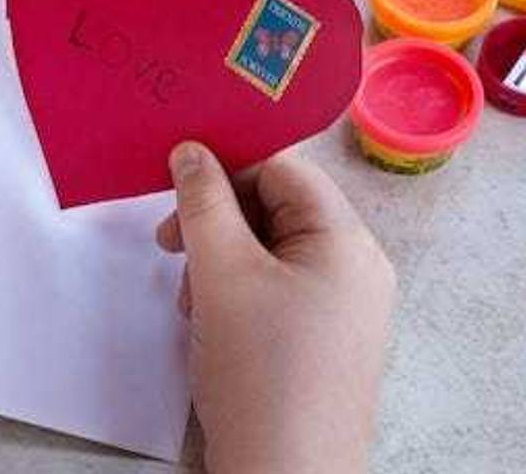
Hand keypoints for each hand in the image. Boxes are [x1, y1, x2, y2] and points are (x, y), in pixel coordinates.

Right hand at [157, 143, 395, 473]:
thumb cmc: (261, 374)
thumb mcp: (222, 274)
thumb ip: (204, 202)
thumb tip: (192, 151)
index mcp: (346, 242)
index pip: (285, 170)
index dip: (228, 166)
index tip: (175, 185)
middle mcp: (354, 269)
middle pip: (276, 211)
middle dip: (217, 225)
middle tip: (171, 250)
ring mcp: (341, 311)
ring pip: (268, 254)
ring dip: (219, 264)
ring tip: (194, 305)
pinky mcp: (320, 345)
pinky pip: (275, 294)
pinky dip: (235, 298)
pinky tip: (209, 329)